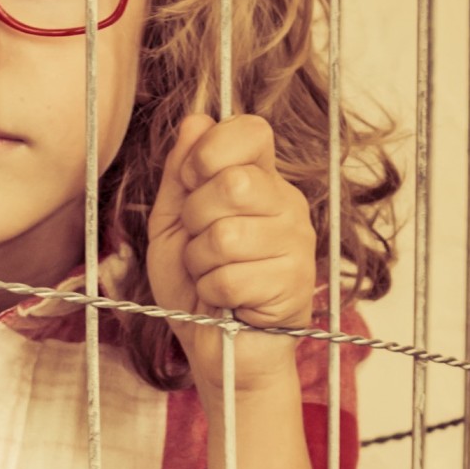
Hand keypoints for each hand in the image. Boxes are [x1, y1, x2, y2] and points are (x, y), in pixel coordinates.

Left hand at [144, 113, 317, 393]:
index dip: (209, 152)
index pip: (251, 130)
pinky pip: (231, 278)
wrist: (216, 349)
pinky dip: (212, 293)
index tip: (191, 183)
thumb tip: (195, 119)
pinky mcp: (295, 284)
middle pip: (232, 182)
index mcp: (260, 180)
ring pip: (226, 235)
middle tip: (199, 242)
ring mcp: (297, 244)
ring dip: (200, 262)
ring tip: (211, 273)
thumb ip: (180, 174)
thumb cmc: (194, 285)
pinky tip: (225, 300)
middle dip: (195, 218)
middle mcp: (287, 204)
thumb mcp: (171, 223)